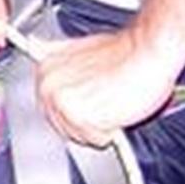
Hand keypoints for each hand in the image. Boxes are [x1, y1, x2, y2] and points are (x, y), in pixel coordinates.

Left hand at [33, 25, 179, 147]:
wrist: (149, 52)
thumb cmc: (126, 53)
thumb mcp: (84, 48)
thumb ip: (60, 56)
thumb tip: (36, 44)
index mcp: (45, 70)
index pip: (52, 110)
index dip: (77, 110)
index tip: (94, 101)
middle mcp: (48, 86)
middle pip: (63, 126)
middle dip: (88, 121)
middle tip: (108, 100)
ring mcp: (61, 102)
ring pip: (79, 135)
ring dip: (99, 126)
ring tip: (114, 101)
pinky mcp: (79, 116)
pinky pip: (94, 139)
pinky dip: (109, 131)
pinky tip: (117, 110)